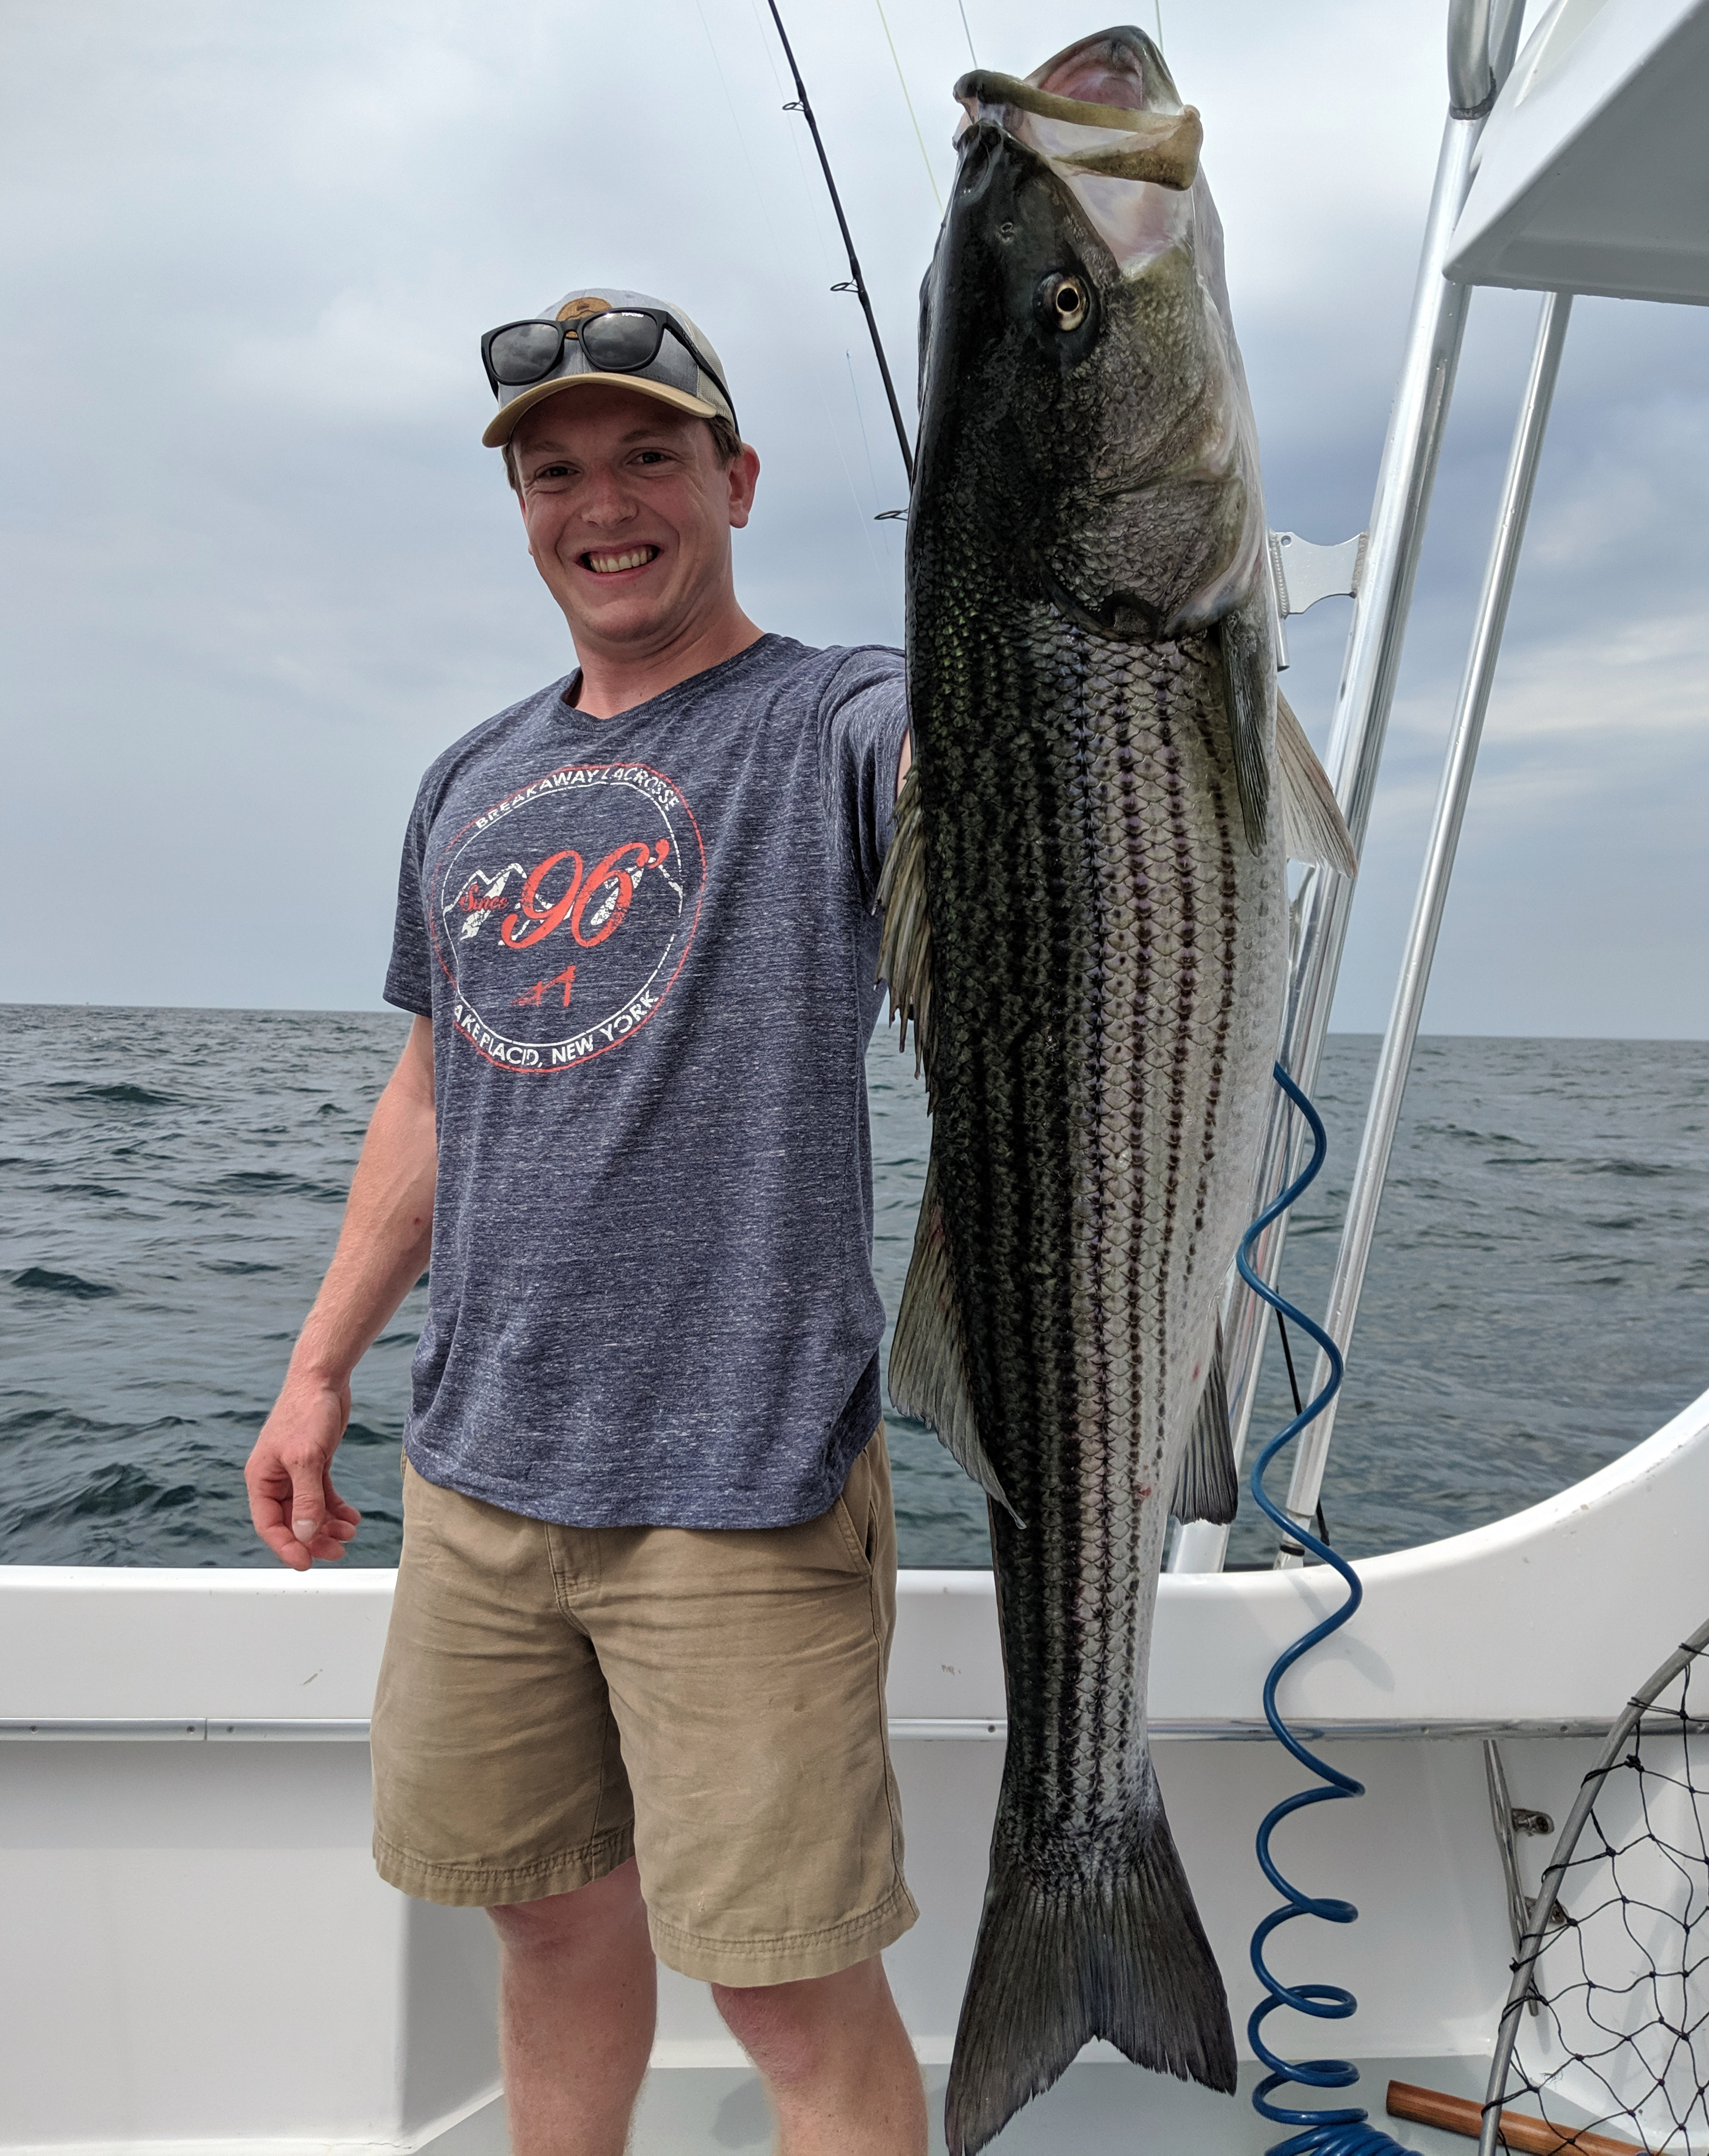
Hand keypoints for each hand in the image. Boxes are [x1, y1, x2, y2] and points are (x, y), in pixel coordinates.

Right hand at [245, 1377, 362, 1571]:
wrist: (323, 1378)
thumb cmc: (307, 1410)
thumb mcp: (306, 1458)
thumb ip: (305, 1499)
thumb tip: (303, 1535)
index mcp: (261, 1478)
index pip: (268, 1525)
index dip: (286, 1547)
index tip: (306, 1563)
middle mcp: (275, 1478)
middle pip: (290, 1521)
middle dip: (313, 1539)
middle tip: (338, 1551)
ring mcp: (295, 1472)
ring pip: (308, 1511)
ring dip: (328, 1526)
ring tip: (350, 1533)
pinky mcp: (314, 1463)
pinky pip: (322, 1496)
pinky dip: (336, 1509)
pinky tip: (352, 1517)